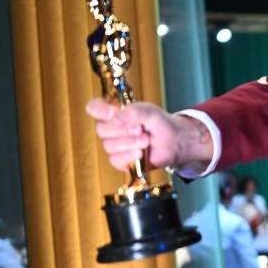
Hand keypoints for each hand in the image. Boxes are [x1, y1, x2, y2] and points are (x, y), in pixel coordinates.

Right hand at [85, 99, 211, 171]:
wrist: (174, 142)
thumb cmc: (159, 124)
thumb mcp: (149, 112)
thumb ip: (134, 111)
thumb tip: (115, 117)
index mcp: (113, 112)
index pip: (94, 108)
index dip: (100, 110)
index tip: (113, 112)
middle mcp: (110, 128)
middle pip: (101, 129)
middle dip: (123, 129)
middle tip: (141, 128)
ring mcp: (113, 145)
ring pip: (109, 145)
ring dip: (130, 143)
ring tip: (146, 140)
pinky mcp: (120, 160)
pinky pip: (115, 159)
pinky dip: (129, 156)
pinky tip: (140, 153)